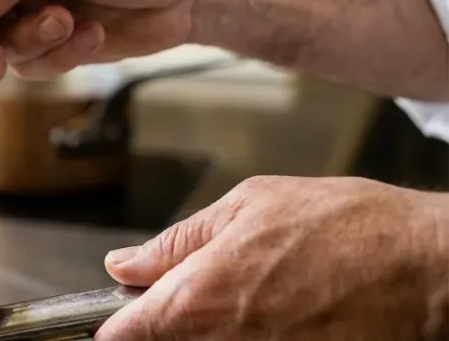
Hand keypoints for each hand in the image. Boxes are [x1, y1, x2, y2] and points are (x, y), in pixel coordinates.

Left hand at [97, 176, 448, 340]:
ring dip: (214, 332)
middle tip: (206, 293)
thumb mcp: (248, 207)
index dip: (117, 324)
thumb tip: (124, 264)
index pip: (122, 335)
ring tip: (259, 296)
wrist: (432, 268)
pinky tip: (284, 314)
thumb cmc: (349, 228)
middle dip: (169, 324)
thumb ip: (177, 243)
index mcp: (197, 300)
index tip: (122, 312)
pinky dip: (254, 339)